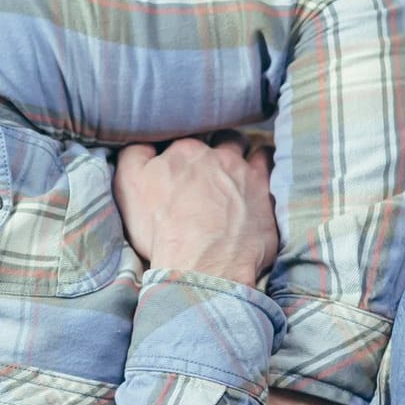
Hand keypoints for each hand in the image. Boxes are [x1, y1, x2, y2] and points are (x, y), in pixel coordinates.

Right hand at [113, 133, 277, 284]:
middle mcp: (220, 157)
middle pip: (224, 139)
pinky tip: (266, 183)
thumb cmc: (160, 229)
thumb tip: (143, 141)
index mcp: (185, 152)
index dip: (186, 151)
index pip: (187, 139)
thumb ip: (134, 155)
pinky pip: (275, 174)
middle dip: (222, 147)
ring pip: (254, 152)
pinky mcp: (267, 199)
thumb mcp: (128, 185)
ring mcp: (247, 176)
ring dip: (250, 156)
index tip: (184, 165)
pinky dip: (271, 175)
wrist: (200, 265)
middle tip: (215, 166)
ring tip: (244, 172)